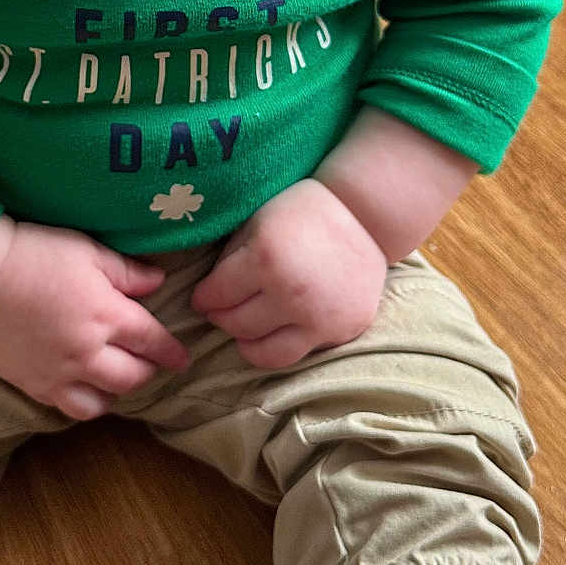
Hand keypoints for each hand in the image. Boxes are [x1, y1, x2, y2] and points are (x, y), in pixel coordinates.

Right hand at [0, 220, 190, 420]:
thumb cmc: (36, 254)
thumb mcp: (88, 251)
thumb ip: (127, 272)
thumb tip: (159, 282)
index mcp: (107, 316)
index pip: (152, 342)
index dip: (171, 352)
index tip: (182, 358)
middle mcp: (88, 353)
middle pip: (132, 378)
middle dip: (148, 372)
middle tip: (150, 364)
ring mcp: (59, 374)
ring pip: (101, 402)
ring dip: (116, 393)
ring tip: (115, 380)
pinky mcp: (32, 385)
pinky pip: (66, 408)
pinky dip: (82, 403)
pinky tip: (82, 389)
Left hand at [190, 179, 387, 368]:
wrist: (365, 214)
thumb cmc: (303, 211)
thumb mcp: (256, 222)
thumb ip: (230, 259)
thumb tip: (209, 293)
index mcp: (265, 258)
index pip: (216, 295)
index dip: (202, 299)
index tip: (200, 299)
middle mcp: (291, 293)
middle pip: (237, 324)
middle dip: (220, 318)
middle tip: (218, 311)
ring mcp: (319, 317)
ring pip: (265, 353)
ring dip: (246, 342)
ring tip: (242, 331)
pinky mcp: (342, 330)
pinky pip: (300, 353)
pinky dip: (281, 344)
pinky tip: (274, 330)